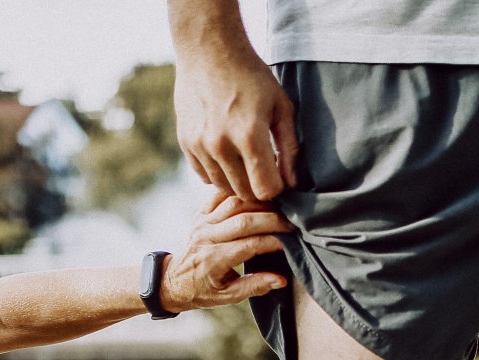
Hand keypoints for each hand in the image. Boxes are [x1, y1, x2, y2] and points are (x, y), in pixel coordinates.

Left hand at [160, 192, 289, 310]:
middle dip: (271, 219)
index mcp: (213, 259)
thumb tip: (281, 280)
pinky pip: (221, 194)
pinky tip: (257, 196)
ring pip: (234, 202)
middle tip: (291, 222)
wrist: (173, 280)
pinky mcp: (200, 213)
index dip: (272, 241)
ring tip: (279, 207)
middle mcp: (206, 237)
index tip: (290, 241)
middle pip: (244, 220)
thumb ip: (254, 286)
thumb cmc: (204, 292)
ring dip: (259, 202)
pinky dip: (240, 192)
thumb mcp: (228, 297)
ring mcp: (202, 222)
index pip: (249, 245)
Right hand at [173, 49, 297, 201]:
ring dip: (237, 179)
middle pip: (245, 192)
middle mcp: (221, 145)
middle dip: (257, 184)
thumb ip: (289, 149)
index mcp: (249, 136)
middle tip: (262, 162)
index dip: (276, 185)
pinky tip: (226, 151)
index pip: (265, 189)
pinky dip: (218, 171)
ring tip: (244, 156)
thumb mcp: (280, 106)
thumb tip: (292, 183)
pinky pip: (205, 176)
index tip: (277, 170)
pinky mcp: (186, 143)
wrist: (208, 49)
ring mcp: (200, 145)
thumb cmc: (251, 75)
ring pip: (224, 187)